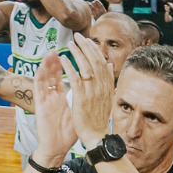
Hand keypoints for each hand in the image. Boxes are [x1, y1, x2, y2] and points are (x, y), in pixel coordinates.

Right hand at [30, 53, 75, 162]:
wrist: (57, 147)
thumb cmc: (69, 132)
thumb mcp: (80, 112)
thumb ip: (86, 98)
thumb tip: (98, 87)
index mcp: (64, 96)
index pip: (67, 76)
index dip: (72, 64)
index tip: (78, 53)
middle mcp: (54, 95)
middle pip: (55, 73)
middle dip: (59, 59)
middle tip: (64, 47)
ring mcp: (46, 99)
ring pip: (45, 77)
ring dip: (47, 64)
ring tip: (52, 52)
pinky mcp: (39, 105)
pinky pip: (38, 88)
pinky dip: (40, 77)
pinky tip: (42, 67)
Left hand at [60, 33, 113, 148]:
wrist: (96, 136)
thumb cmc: (99, 118)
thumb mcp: (107, 97)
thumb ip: (108, 80)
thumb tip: (109, 64)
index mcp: (107, 85)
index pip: (101, 61)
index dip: (94, 49)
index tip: (87, 40)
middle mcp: (101, 87)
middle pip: (94, 60)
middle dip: (85, 46)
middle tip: (77, 36)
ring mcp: (92, 92)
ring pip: (85, 67)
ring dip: (77, 53)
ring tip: (69, 45)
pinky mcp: (81, 99)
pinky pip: (75, 79)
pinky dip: (69, 67)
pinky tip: (63, 59)